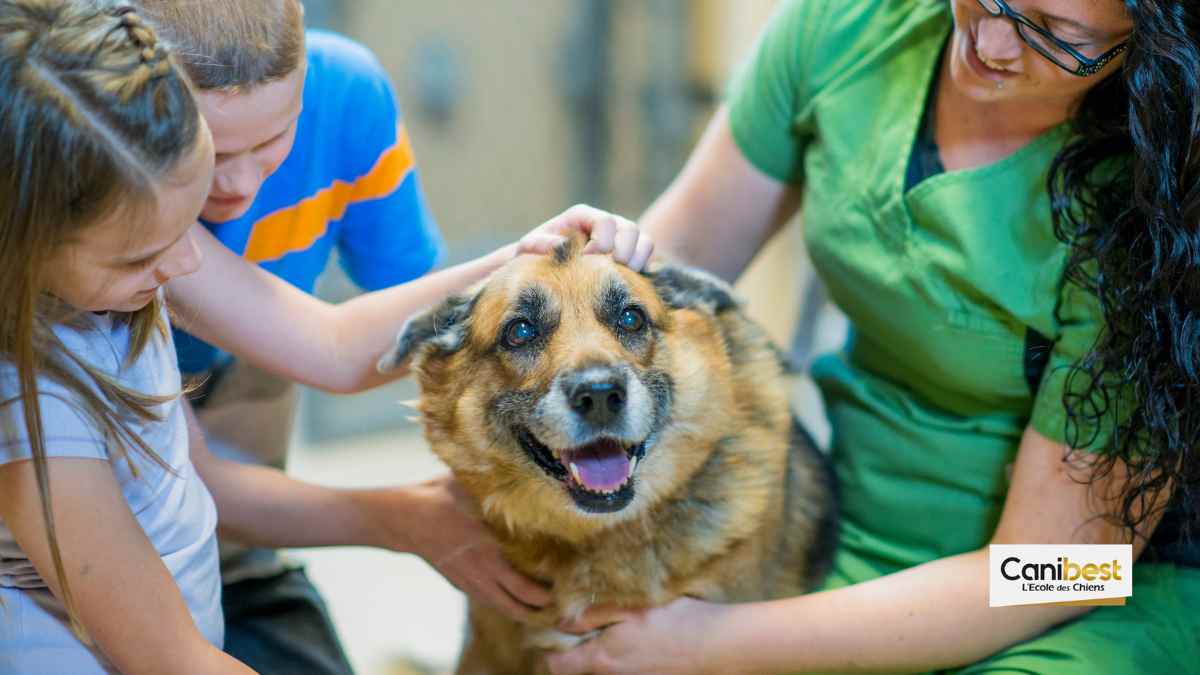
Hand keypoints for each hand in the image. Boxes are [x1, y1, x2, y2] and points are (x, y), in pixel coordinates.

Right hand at [368, 474, 552, 621]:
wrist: (404, 519)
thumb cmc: (439, 497)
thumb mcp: (472, 487)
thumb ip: (500, 488)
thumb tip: (529, 473)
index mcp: (490, 552)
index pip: (526, 588)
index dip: (549, 594)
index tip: (571, 586)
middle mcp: (483, 573)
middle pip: (520, 607)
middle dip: (545, 611)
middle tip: (567, 606)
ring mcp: (471, 583)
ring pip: (505, 609)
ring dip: (527, 612)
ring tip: (550, 609)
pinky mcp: (462, 584)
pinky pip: (492, 600)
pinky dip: (509, 604)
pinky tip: (522, 597)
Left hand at [517, 204, 654, 270]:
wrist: (541, 269)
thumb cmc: (533, 257)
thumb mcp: (528, 248)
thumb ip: (538, 244)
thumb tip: (560, 244)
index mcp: (582, 216)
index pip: (605, 222)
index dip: (601, 244)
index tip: (587, 262)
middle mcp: (604, 223)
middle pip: (629, 229)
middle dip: (623, 252)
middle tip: (610, 270)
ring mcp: (618, 236)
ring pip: (643, 240)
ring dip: (636, 259)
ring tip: (622, 276)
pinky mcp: (628, 252)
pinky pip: (646, 253)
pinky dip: (643, 265)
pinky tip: (628, 280)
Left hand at [545, 597, 727, 674]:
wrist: (718, 648)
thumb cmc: (675, 622)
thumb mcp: (630, 607)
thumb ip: (590, 614)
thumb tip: (559, 621)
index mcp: (600, 659)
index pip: (555, 666)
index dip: (552, 649)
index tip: (561, 631)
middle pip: (579, 671)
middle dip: (577, 653)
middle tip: (587, 628)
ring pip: (602, 673)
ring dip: (602, 657)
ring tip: (617, 634)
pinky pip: (623, 674)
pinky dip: (621, 663)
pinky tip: (639, 646)